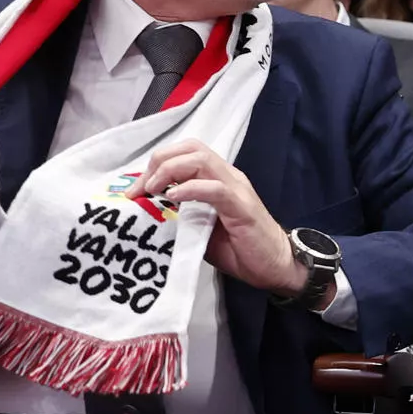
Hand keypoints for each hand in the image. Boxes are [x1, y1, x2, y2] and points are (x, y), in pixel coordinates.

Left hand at [141, 140, 319, 300]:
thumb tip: (151, 213)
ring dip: (170, 170)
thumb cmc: (240, 250)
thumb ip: (182, 215)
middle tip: (141, 189)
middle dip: (159, 161)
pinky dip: (190, 188)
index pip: (185, 152)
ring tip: (154, 190)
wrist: (277, 266)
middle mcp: (227, 176)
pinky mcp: (241, 206)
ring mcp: (236, 189)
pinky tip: (173, 198)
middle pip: (191, 147)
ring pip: (201, 160)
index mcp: (217, 179)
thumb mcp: (201, 230)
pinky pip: (215, 188)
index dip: (156, 164)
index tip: (136, 190)